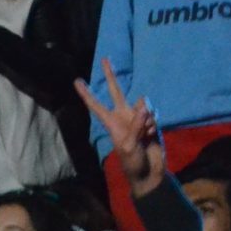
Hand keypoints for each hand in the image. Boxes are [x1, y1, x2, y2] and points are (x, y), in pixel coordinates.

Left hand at [75, 58, 164, 196]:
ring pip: (142, 104)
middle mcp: (123, 116)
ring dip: (146, 117)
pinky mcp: (150, 122)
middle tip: (104, 59)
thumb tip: (144, 106)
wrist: (149, 172)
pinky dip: (153, 124)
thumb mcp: (129, 145)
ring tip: (145, 134)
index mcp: (111, 123)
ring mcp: (137, 118)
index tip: (76, 81)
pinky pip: (153, 114)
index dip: (86, 93)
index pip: (95, 105)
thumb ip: (136, 124)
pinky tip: (152, 135)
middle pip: (116, 91)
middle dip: (111, 76)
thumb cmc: (133, 162)